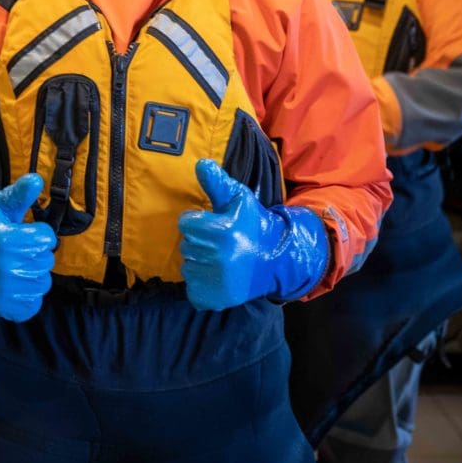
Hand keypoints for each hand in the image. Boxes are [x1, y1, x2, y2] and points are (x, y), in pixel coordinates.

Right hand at [0, 173, 55, 321]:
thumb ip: (19, 193)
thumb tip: (37, 179)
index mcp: (7, 239)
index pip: (47, 238)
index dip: (38, 234)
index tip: (25, 234)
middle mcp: (8, 266)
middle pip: (46, 260)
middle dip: (36, 254)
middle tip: (19, 252)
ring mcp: (7, 290)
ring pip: (43, 283)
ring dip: (34, 275)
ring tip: (17, 267)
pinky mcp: (6, 307)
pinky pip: (34, 304)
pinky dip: (29, 296)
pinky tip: (17, 285)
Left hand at [179, 158, 328, 310]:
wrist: (275, 259)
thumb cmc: (253, 224)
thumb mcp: (238, 199)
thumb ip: (217, 182)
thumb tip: (201, 163)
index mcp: (223, 231)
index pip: (186, 223)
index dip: (197, 221)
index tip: (212, 224)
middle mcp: (220, 257)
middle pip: (186, 245)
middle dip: (198, 241)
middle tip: (219, 242)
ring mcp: (218, 281)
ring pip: (187, 267)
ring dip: (198, 262)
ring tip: (219, 258)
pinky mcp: (217, 299)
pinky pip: (192, 289)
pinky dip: (200, 283)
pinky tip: (216, 276)